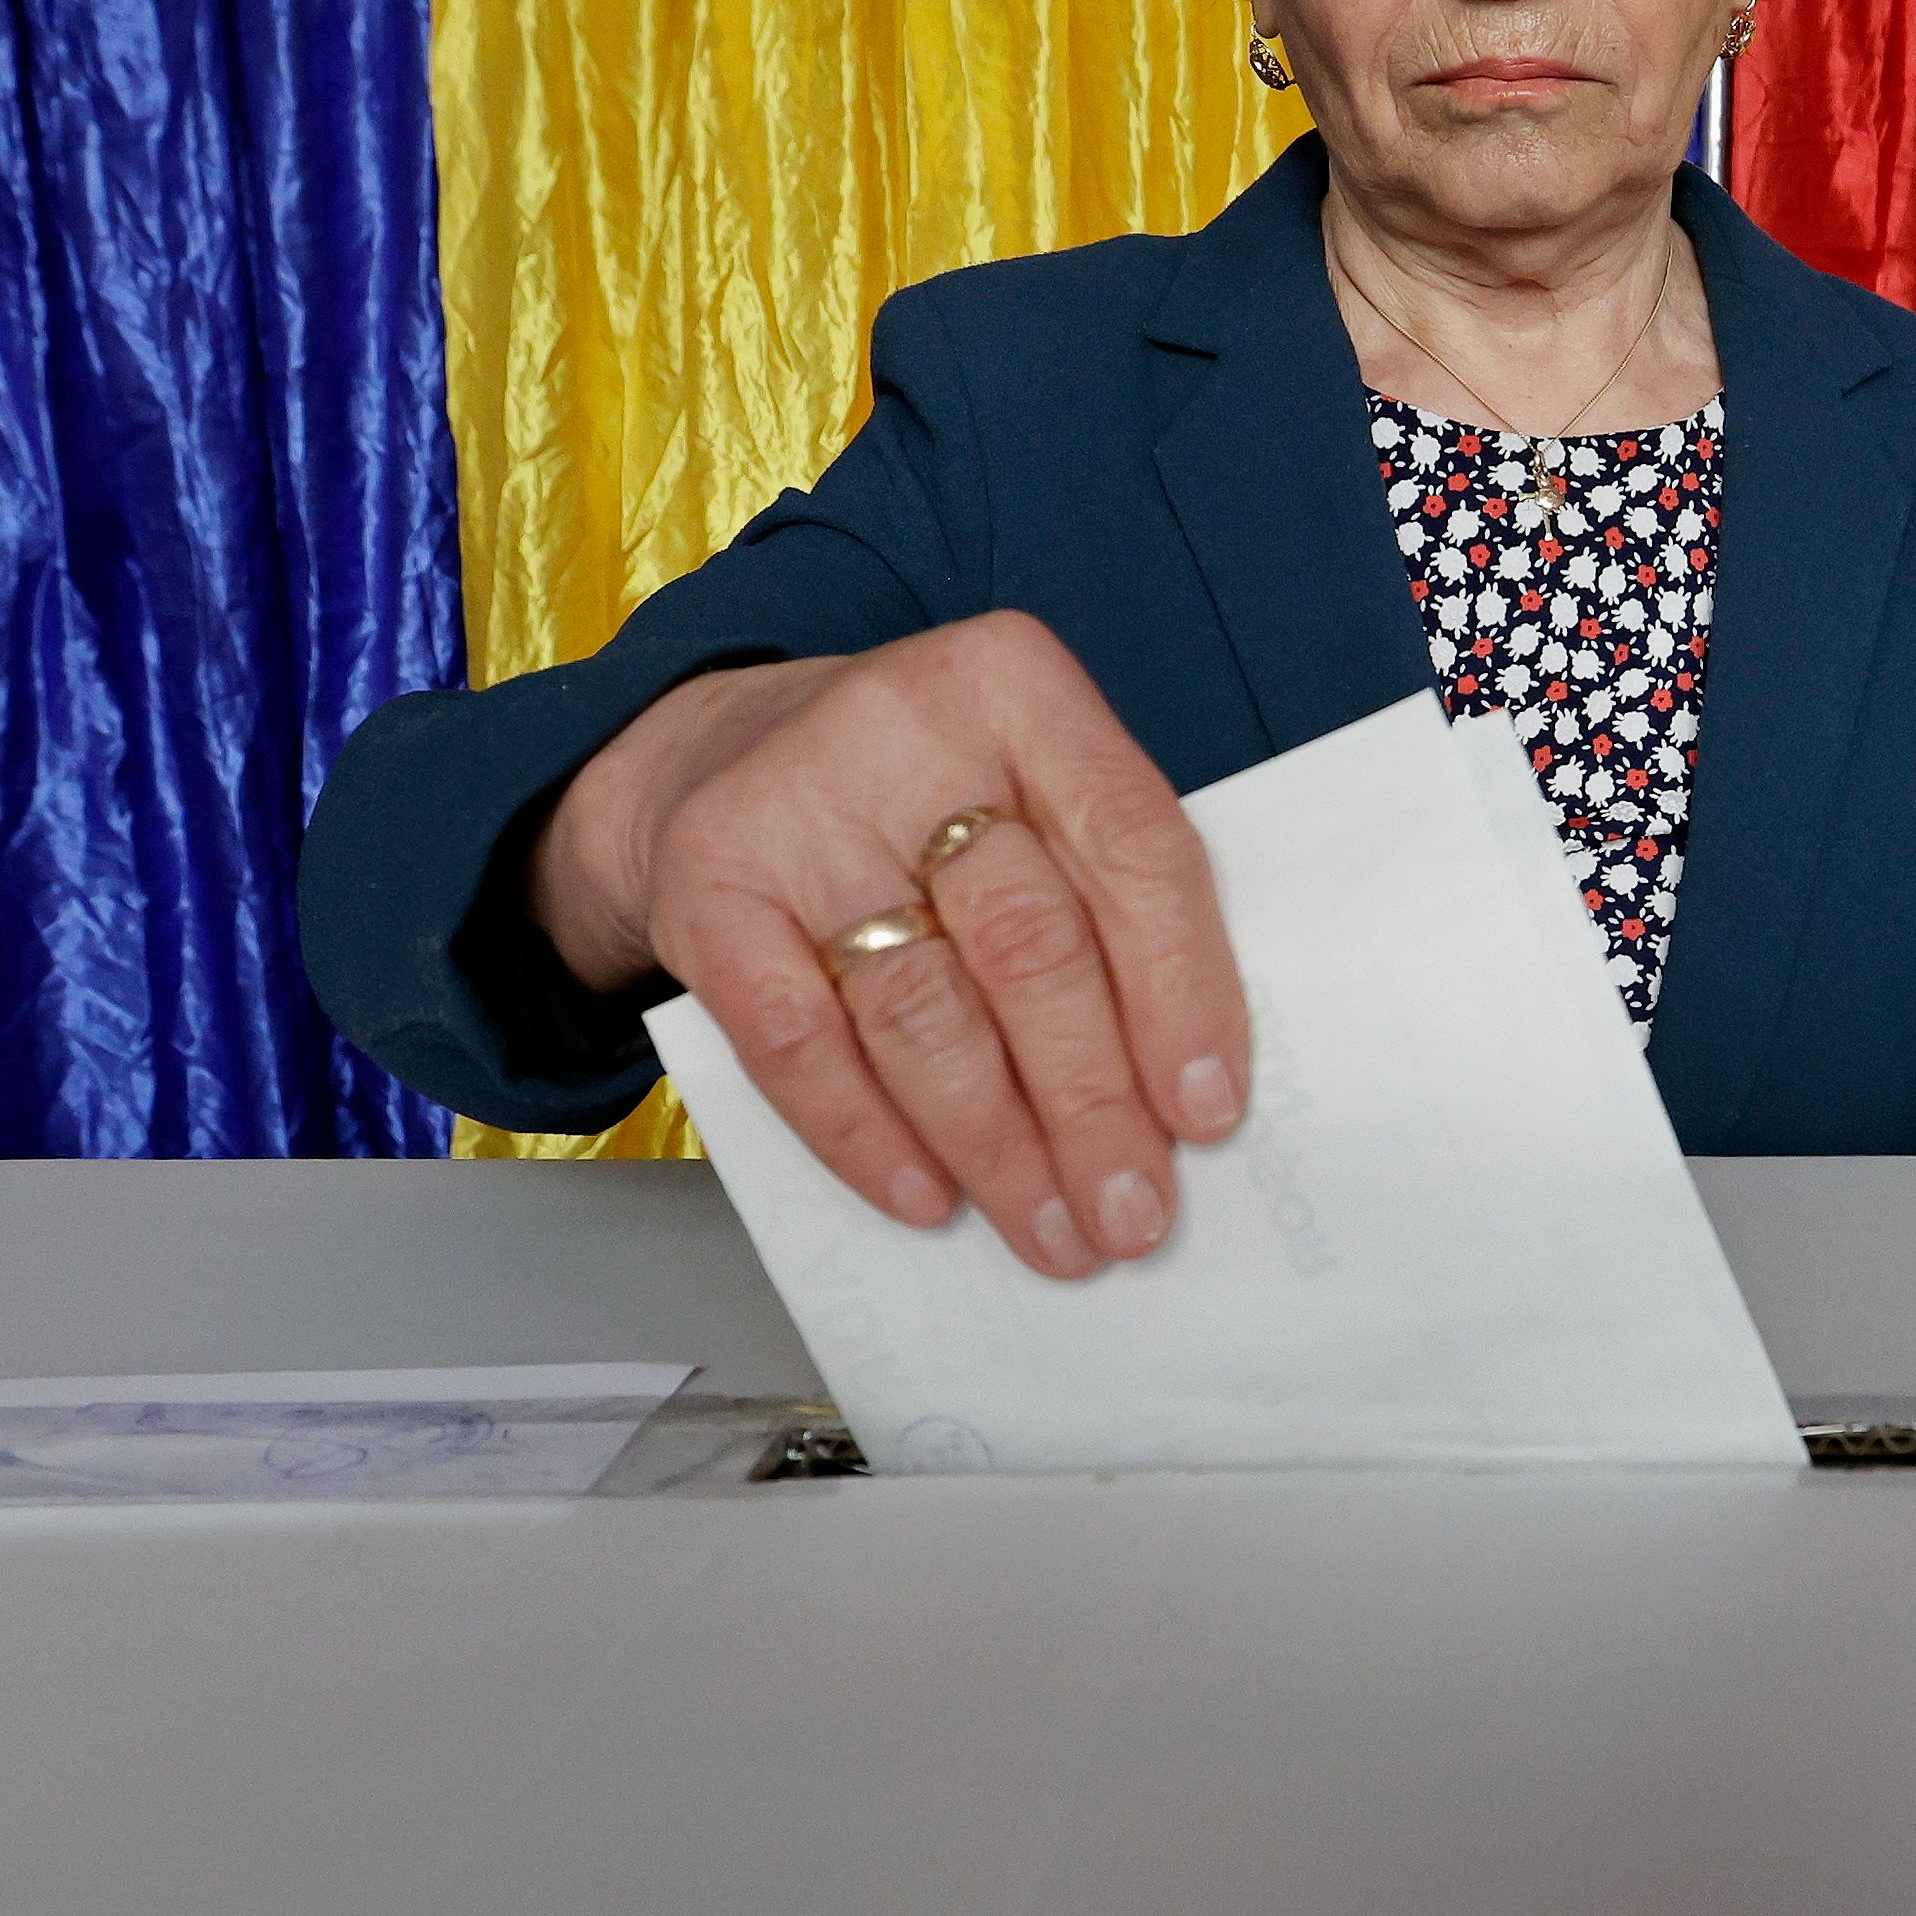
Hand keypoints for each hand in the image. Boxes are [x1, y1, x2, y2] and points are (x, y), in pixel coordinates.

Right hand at [534, 615, 1247, 1277]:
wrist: (715, 752)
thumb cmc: (915, 793)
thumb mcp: (1021, 783)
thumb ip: (1099, 892)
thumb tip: (1176, 1087)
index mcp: (1015, 684)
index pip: (1132, 846)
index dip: (1181, 990)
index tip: (1206, 1112)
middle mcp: (903, 730)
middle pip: (1029, 944)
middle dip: (1092, 1103)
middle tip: (1132, 1212)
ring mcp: (794, 810)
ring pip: (921, 1010)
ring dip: (998, 1145)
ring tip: (1054, 1230)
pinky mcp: (708, 892)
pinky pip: (800, 1046)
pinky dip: (870, 1137)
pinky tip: (930, 1196)